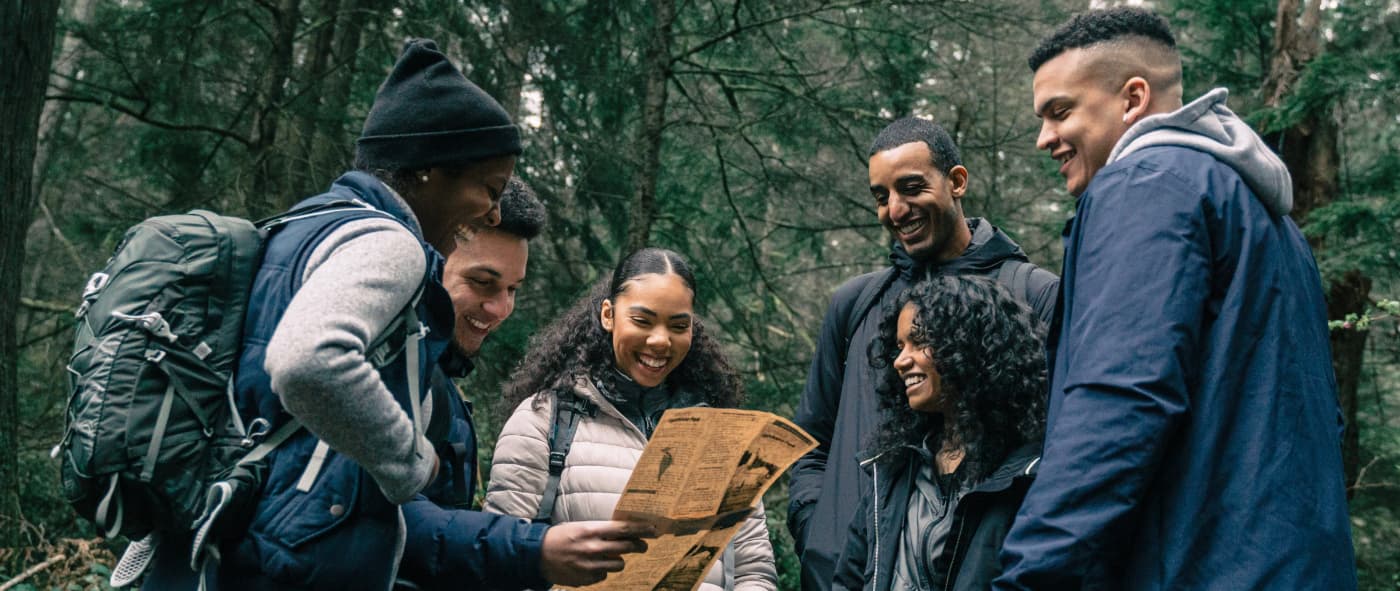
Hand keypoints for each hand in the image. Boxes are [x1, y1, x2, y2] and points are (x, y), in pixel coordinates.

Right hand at [539, 520, 655, 586]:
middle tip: (643, 545)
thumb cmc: (561, 537)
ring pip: (619, 564)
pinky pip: (604, 575)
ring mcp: (590, 565)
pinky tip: (592, 565)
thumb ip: (602, 530)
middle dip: (639, 546)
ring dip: (618, 560)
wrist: (538, 555)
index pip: (623, 529)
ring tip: (611, 556)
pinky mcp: (587, 579)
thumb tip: (625, 531)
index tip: (654, 529)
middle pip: (626, 547)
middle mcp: (593, 548)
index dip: (641, 529)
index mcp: (591, 531)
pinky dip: (602, 571)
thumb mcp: (581, 527)